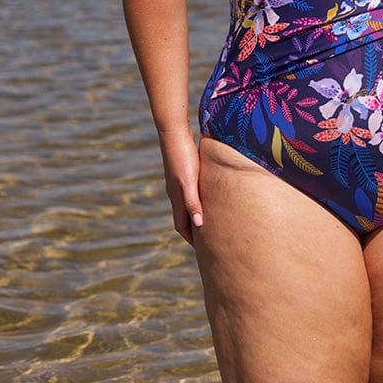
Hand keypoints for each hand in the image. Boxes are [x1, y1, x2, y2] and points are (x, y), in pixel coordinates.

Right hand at [158, 128, 202, 246]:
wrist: (173, 133)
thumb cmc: (183, 157)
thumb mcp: (189, 181)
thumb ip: (192, 203)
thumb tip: (198, 225)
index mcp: (177, 197)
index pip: (182, 225)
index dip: (191, 238)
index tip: (202, 249)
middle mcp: (175, 192)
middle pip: (183, 217)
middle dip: (193, 230)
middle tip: (208, 240)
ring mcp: (177, 182)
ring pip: (186, 204)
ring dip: (195, 214)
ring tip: (209, 219)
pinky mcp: (182, 172)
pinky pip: (189, 192)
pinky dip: (196, 199)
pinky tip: (206, 195)